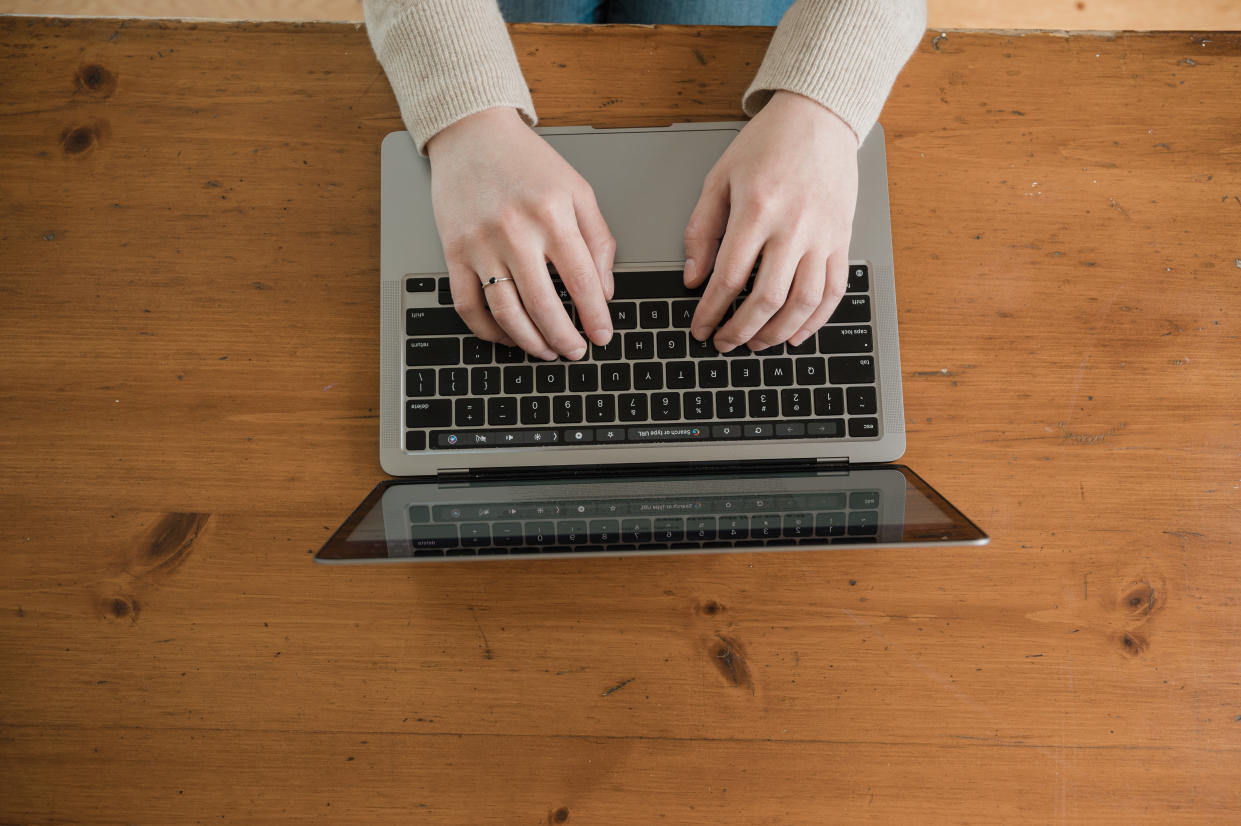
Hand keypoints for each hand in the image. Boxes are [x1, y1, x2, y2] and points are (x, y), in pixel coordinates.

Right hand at [427, 107, 615, 360]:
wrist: (473, 134)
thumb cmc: (528, 162)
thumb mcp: (577, 191)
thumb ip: (598, 240)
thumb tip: (604, 290)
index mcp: (552, 214)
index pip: (581, 281)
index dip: (594, 316)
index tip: (603, 336)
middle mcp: (515, 231)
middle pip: (544, 304)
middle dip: (564, 338)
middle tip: (576, 352)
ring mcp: (481, 244)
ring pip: (506, 312)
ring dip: (529, 341)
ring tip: (546, 351)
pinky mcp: (454, 251)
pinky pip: (468, 305)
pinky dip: (488, 330)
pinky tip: (507, 336)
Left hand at [683, 90, 858, 351]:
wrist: (819, 118)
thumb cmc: (768, 145)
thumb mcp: (720, 179)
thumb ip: (702, 230)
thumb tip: (693, 278)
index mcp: (757, 209)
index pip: (730, 277)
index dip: (711, 311)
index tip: (700, 328)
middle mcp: (793, 226)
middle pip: (767, 298)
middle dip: (741, 330)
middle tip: (724, 343)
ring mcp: (823, 235)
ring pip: (803, 302)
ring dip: (776, 333)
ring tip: (756, 343)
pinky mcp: (843, 239)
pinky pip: (834, 291)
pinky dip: (815, 320)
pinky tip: (796, 334)